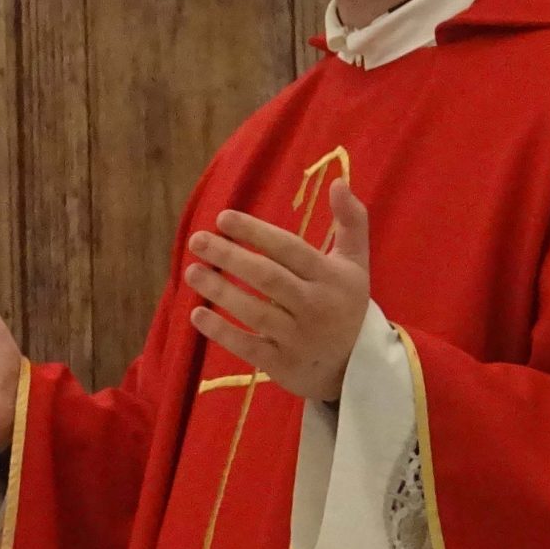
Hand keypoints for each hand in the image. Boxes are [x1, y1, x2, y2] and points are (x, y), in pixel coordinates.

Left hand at [183, 180, 371, 402]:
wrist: (358, 367)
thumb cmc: (346, 304)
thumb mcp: (355, 263)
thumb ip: (352, 221)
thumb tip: (337, 181)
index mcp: (332, 277)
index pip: (289, 249)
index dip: (255, 232)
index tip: (222, 217)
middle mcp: (316, 306)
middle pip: (268, 278)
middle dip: (230, 256)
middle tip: (196, 239)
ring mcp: (299, 338)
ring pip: (255, 312)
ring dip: (220, 290)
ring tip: (192, 270)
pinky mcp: (282, 364)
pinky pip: (248, 347)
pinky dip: (221, 332)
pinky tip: (196, 313)